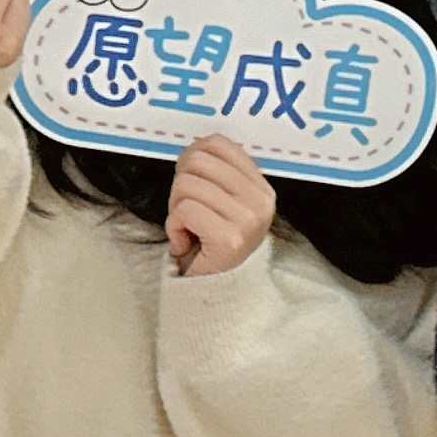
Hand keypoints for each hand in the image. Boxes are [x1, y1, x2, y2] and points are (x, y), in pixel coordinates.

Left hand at [165, 134, 275, 276]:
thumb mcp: (222, 204)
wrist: (216, 292)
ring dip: (176, 209)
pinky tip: (186, 242)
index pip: (218, 144)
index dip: (192, 156)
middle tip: (187, 211)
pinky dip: (174, 227)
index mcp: (261, 189)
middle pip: (198, 161)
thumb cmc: (211, 244)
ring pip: (187, 185)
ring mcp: (248, 221)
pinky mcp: (229, 239)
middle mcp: (260, 202)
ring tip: (188, 229)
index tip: (190, 180)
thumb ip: (216, 175)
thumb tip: (195, 147)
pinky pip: (184, 210)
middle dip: (181, 185)